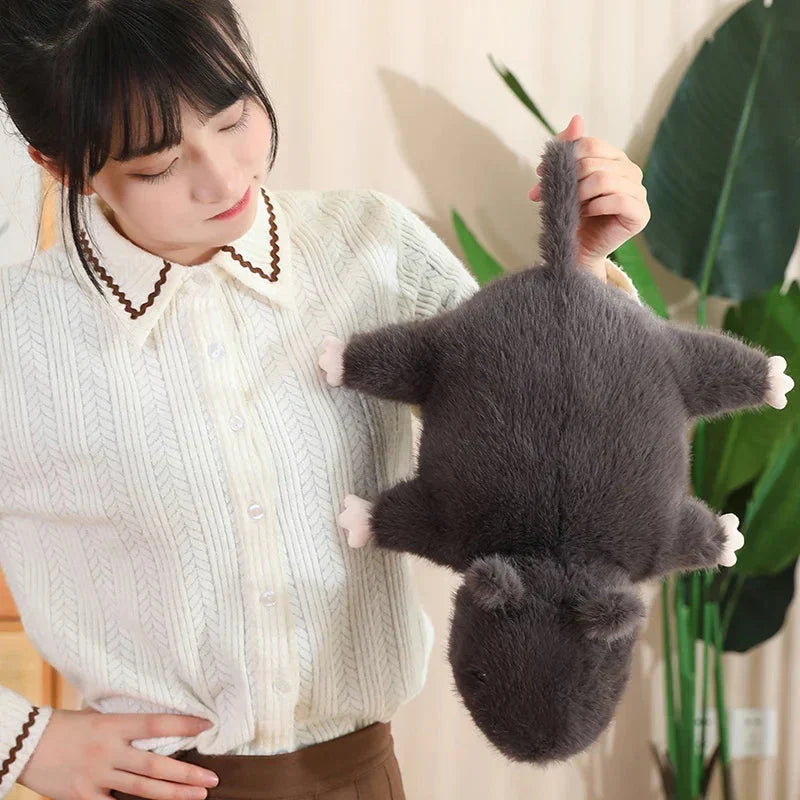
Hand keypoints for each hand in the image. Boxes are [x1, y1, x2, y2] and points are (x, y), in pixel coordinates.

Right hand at [17, 708, 219, 799]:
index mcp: (113, 725)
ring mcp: (96, 777)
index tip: (207, 726)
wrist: (26, 743)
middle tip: (212, 778)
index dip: (183, 726)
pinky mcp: (82, 797)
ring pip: (142, 789)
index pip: (156, 724)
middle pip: (155, 766)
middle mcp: (108, 751)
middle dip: (187, 773)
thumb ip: (125, 726)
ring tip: (198, 795)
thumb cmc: (66, 726)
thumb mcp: (99, 717)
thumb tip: (158, 730)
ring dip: (173, 794)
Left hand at [529, 114, 650, 280]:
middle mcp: (631, 172)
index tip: (540, 174)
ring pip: (604, 179)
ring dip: (580, 194)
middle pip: (594, 162)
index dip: (563, 157)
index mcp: (614, 159)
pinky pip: (617, 200)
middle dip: (566, 179)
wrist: (575, 250)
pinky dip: (596, 206)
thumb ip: (569, 150)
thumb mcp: (564, 179)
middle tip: (549, 196)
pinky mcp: (640, 214)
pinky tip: (587, 213)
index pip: (589, 144)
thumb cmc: (570, 215)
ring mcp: (639, 192)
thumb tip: (576, 118)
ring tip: (572, 207)